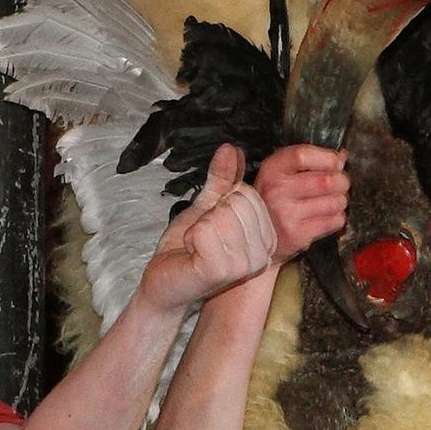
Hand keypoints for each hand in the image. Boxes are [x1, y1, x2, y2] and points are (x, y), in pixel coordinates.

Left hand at [139, 146, 275, 311]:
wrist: (165, 281)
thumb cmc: (187, 247)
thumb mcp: (207, 207)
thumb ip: (222, 180)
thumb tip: (230, 148)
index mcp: (265, 238)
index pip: (247, 193)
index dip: (221, 202)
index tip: (213, 224)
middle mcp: (261, 254)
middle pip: (236, 202)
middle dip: (209, 214)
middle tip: (203, 237)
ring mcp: (243, 265)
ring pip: (220, 215)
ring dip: (199, 227)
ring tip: (197, 246)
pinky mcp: (220, 270)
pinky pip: (203, 231)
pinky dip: (190, 237)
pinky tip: (191, 253)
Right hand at [255, 144, 348, 261]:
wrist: (254, 232)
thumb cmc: (271, 198)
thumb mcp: (280, 172)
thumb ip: (308, 161)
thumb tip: (341, 157)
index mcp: (272, 169)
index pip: (303, 155)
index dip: (327, 157)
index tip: (336, 162)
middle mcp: (277, 190)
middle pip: (327, 180)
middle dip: (341, 182)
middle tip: (338, 184)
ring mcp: (287, 214)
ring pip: (335, 202)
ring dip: (339, 201)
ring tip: (330, 202)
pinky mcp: (298, 235)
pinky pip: (334, 221)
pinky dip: (336, 218)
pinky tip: (324, 216)